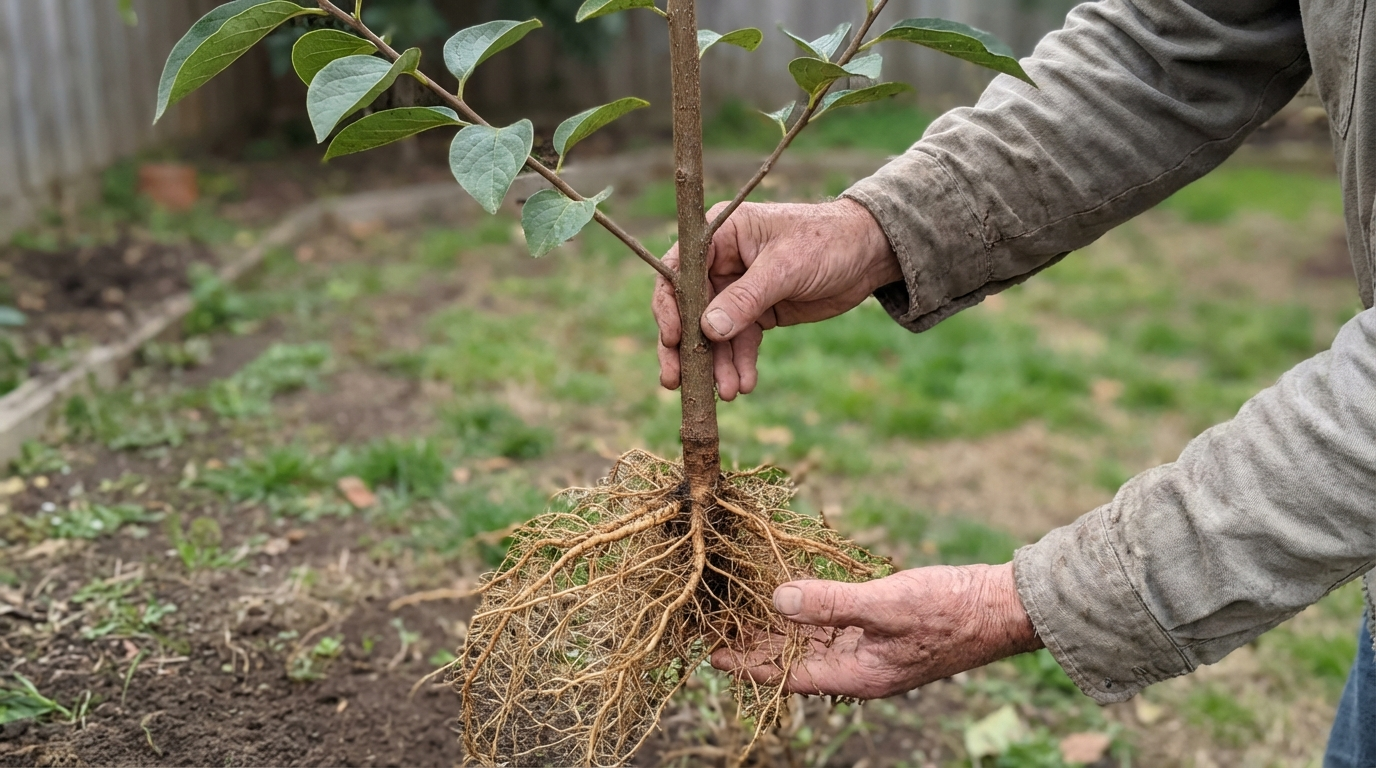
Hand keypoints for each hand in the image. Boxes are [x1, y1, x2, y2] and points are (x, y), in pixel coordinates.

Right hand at [652, 198, 901, 400]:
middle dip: (686, 348)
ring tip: (728, 392)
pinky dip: (740, 364)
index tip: (673, 340)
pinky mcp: (757, 312)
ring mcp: (737, 289)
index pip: (677, 272)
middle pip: (688, 310)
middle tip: (678, 382)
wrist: (869, 254)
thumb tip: (708, 330)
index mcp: (719, 236)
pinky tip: (745, 385)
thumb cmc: (827, 241)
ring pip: (714, 333)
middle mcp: (720, 262)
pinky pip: (739, 342)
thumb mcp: (786, 267)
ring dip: (718, 364)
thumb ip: (746, 298)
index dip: (669, 308)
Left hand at [711, 564, 1042, 698]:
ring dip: (776, 624)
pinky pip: (833, 622)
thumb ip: (831, 602)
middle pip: (792, 658)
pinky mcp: (880, 627)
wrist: (1001, 606)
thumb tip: (779, 598)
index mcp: (858, 675)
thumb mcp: (886, 604)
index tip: (711, 653)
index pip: (787, 674)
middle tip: (713, 626)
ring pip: (810, 639)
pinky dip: (807, 609)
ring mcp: (870, 648)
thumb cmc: (950, 609)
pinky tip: (786, 592)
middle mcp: (859, 667)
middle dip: (753, 643)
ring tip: (737, 609)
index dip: (747, 664)